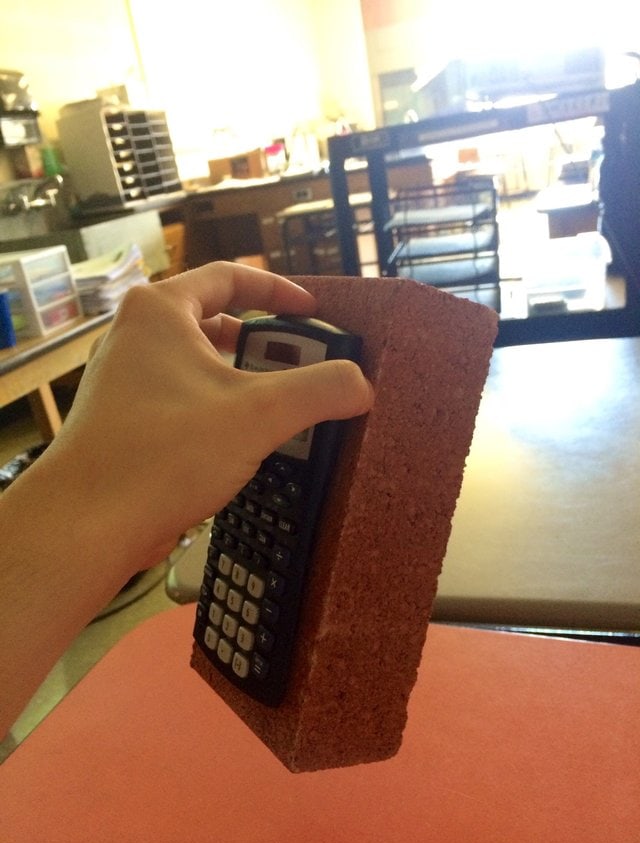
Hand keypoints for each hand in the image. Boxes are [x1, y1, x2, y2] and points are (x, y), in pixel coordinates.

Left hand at [51, 262, 373, 570]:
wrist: (89, 523)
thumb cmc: (161, 455)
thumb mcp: (259, 415)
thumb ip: (319, 391)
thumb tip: (362, 386)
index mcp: (160, 311)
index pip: (230, 276)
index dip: (279, 292)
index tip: (313, 314)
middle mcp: (136, 336)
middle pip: (215, 320)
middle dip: (264, 343)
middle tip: (300, 366)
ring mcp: (126, 378)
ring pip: (199, 362)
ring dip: (242, 379)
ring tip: (278, 407)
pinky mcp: (126, 418)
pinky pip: (184, 396)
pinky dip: (218, 407)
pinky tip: (242, 441)